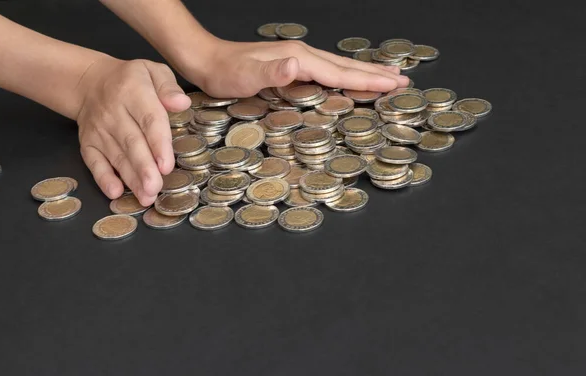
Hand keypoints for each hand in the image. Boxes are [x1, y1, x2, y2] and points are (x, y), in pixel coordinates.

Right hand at [76, 57, 190, 205]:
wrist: (90, 83)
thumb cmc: (132, 80)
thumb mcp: (153, 71)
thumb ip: (168, 87)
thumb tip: (182, 102)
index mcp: (133, 92)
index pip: (148, 120)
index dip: (158, 144)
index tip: (166, 165)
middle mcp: (114, 112)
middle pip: (132, 143)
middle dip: (144, 168)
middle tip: (155, 188)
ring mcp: (99, 129)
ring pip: (117, 156)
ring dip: (131, 178)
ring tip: (146, 196)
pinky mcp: (88, 143)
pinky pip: (93, 161)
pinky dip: (103, 177)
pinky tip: (115, 192)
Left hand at [184, 39, 409, 97]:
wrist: (206, 58)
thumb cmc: (225, 72)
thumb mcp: (246, 75)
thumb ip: (273, 71)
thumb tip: (299, 64)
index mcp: (300, 59)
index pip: (340, 73)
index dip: (368, 81)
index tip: (394, 85)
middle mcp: (303, 55)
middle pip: (347, 66)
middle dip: (376, 74)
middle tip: (404, 80)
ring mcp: (298, 58)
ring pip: (339, 67)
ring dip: (365, 73)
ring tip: (387, 77)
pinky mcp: (291, 64)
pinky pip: (328, 71)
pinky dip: (345, 75)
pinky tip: (348, 79)